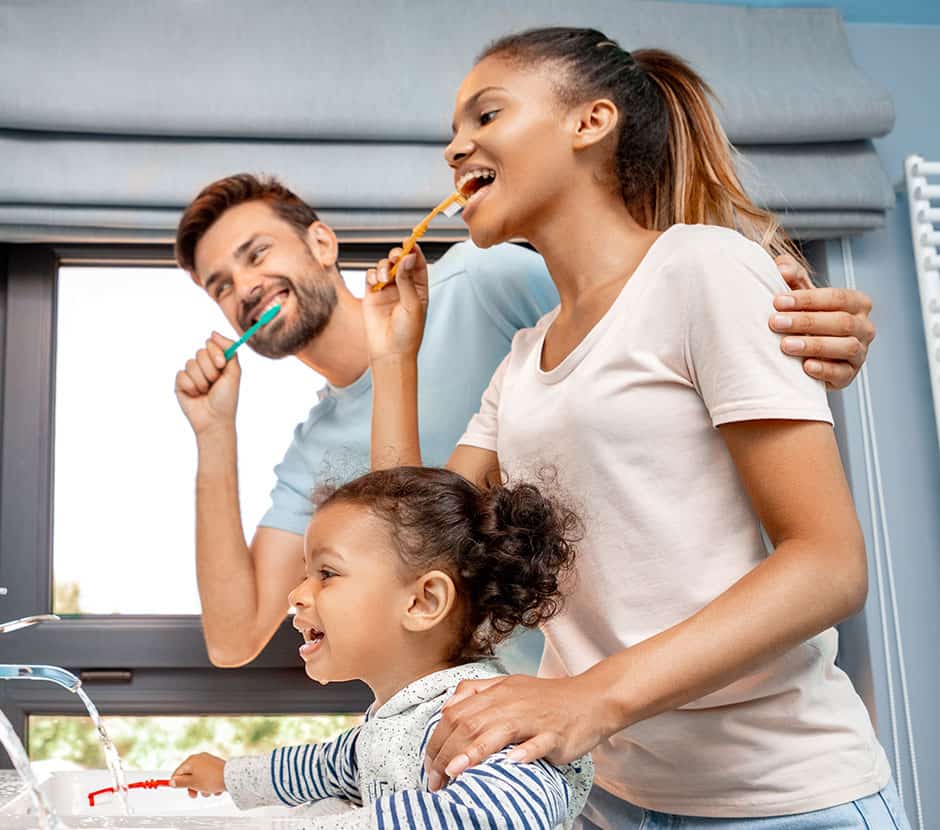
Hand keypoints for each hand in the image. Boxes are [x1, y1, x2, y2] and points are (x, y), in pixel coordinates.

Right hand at [170, 752, 225, 797]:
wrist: (232, 777)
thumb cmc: (211, 779)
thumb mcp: (192, 783)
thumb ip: (181, 783)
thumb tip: (171, 781)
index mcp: (192, 760)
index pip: (178, 771)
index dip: (177, 782)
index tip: (178, 789)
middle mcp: (200, 758)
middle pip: (189, 776)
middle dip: (192, 788)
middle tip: (195, 795)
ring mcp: (209, 762)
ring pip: (200, 779)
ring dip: (203, 788)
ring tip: (209, 792)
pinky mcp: (216, 767)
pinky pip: (209, 778)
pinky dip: (211, 785)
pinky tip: (217, 789)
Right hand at [174, 332, 240, 434]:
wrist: (214, 420)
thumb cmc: (226, 399)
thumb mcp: (234, 373)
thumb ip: (230, 351)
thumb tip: (213, 333)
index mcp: (218, 361)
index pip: (212, 344)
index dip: (215, 353)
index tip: (221, 365)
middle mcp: (204, 365)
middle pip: (200, 352)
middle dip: (210, 370)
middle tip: (214, 383)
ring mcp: (191, 373)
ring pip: (191, 364)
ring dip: (201, 381)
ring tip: (205, 392)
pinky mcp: (180, 383)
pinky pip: (181, 375)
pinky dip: (190, 386)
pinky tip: (195, 395)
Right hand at [362, 245, 428, 362]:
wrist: (390, 353)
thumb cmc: (408, 333)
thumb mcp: (413, 305)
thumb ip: (407, 280)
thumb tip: (407, 257)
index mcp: (419, 289)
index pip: (417, 264)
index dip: (413, 251)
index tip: (410, 242)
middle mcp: (403, 287)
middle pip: (399, 261)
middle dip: (397, 255)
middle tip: (395, 256)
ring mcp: (387, 291)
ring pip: (384, 267)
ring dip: (384, 267)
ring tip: (384, 277)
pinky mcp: (372, 295)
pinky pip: (370, 276)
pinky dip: (372, 274)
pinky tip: (375, 282)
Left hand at [424, 674, 605, 791]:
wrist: (591, 699)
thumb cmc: (547, 699)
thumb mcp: (508, 686)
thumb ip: (476, 691)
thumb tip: (447, 707)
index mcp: (497, 692)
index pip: (456, 713)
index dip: (437, 739)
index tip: (429, 764)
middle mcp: (511, 702)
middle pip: (470, 723)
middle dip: (447, 752)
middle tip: (435, 779)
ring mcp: (533, 718)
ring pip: (497, 731)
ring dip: (473, 752)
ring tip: (456, 771)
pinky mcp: (555, 733)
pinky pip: (538, 742)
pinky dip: (524, 753)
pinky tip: (511, 763)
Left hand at [771, 255, 874, 389]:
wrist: (806, 353)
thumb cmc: (805, 319)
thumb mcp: (800, 296)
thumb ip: (793, 277)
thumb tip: (782, 265)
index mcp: (856, 303)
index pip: (837, 297)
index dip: (808, 299)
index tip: (778, 301)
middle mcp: (864, 327)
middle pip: (841, 322)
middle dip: (806, 321)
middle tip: (775, 322)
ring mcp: (860, 352)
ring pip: (845, 346)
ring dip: (814, 345)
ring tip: (785, 345)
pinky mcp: (850, 375)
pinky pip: (842, 373)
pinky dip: (824, 370)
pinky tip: (805, 367)